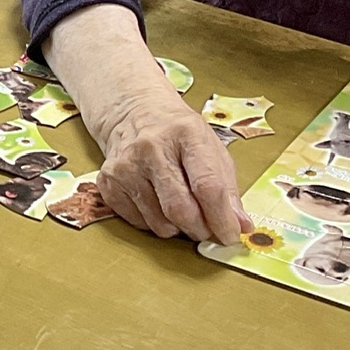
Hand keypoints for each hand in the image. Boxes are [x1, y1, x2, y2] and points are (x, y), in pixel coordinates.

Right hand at [90, 86, 248, 242]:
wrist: (134, 114)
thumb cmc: (179, 134)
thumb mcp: (211, 149)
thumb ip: (228, 189)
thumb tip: (241, 226)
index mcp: (186, 133)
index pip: (207, 185)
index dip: (222, 218)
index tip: (230, 235)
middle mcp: (152, 147)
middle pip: (181, 209)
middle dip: (200, 230)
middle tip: (208, 231)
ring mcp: (126, 165)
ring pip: (159, 223)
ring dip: (178, 229)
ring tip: (182, 212)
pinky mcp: (108, 181)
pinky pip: (139, 223)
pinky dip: (155, 223)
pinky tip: (158, 204)